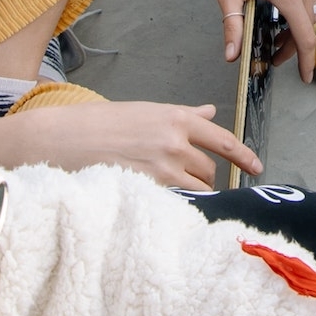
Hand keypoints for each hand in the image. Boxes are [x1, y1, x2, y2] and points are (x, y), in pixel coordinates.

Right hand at [0, 100, 260, 188]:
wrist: (58, 139)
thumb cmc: (97, 123)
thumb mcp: (142, 111)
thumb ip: (179, 116)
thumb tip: (208, 112)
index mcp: (175, 118)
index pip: (222, 139)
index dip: (244, 156)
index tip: (257, 167)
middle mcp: (174, 141)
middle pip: (208, 169)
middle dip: (201, 176)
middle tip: (177, 178)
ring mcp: (162, 168)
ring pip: (195, 189)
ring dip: (188, 192)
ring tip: (163, 189)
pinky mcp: (148, 190)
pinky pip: (176, 203)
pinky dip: (174, 204)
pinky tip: (159, 203)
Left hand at [205, 0, 315, 80]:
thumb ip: (234, 27)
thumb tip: (233, 55)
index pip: (304, 38)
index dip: (306, 61)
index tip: (306, 76)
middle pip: (310, 25)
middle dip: (297, 44)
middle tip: (276, 52)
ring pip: (315, 7)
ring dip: (302, 23)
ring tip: (280, 30)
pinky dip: (306, 3)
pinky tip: (286, 5)